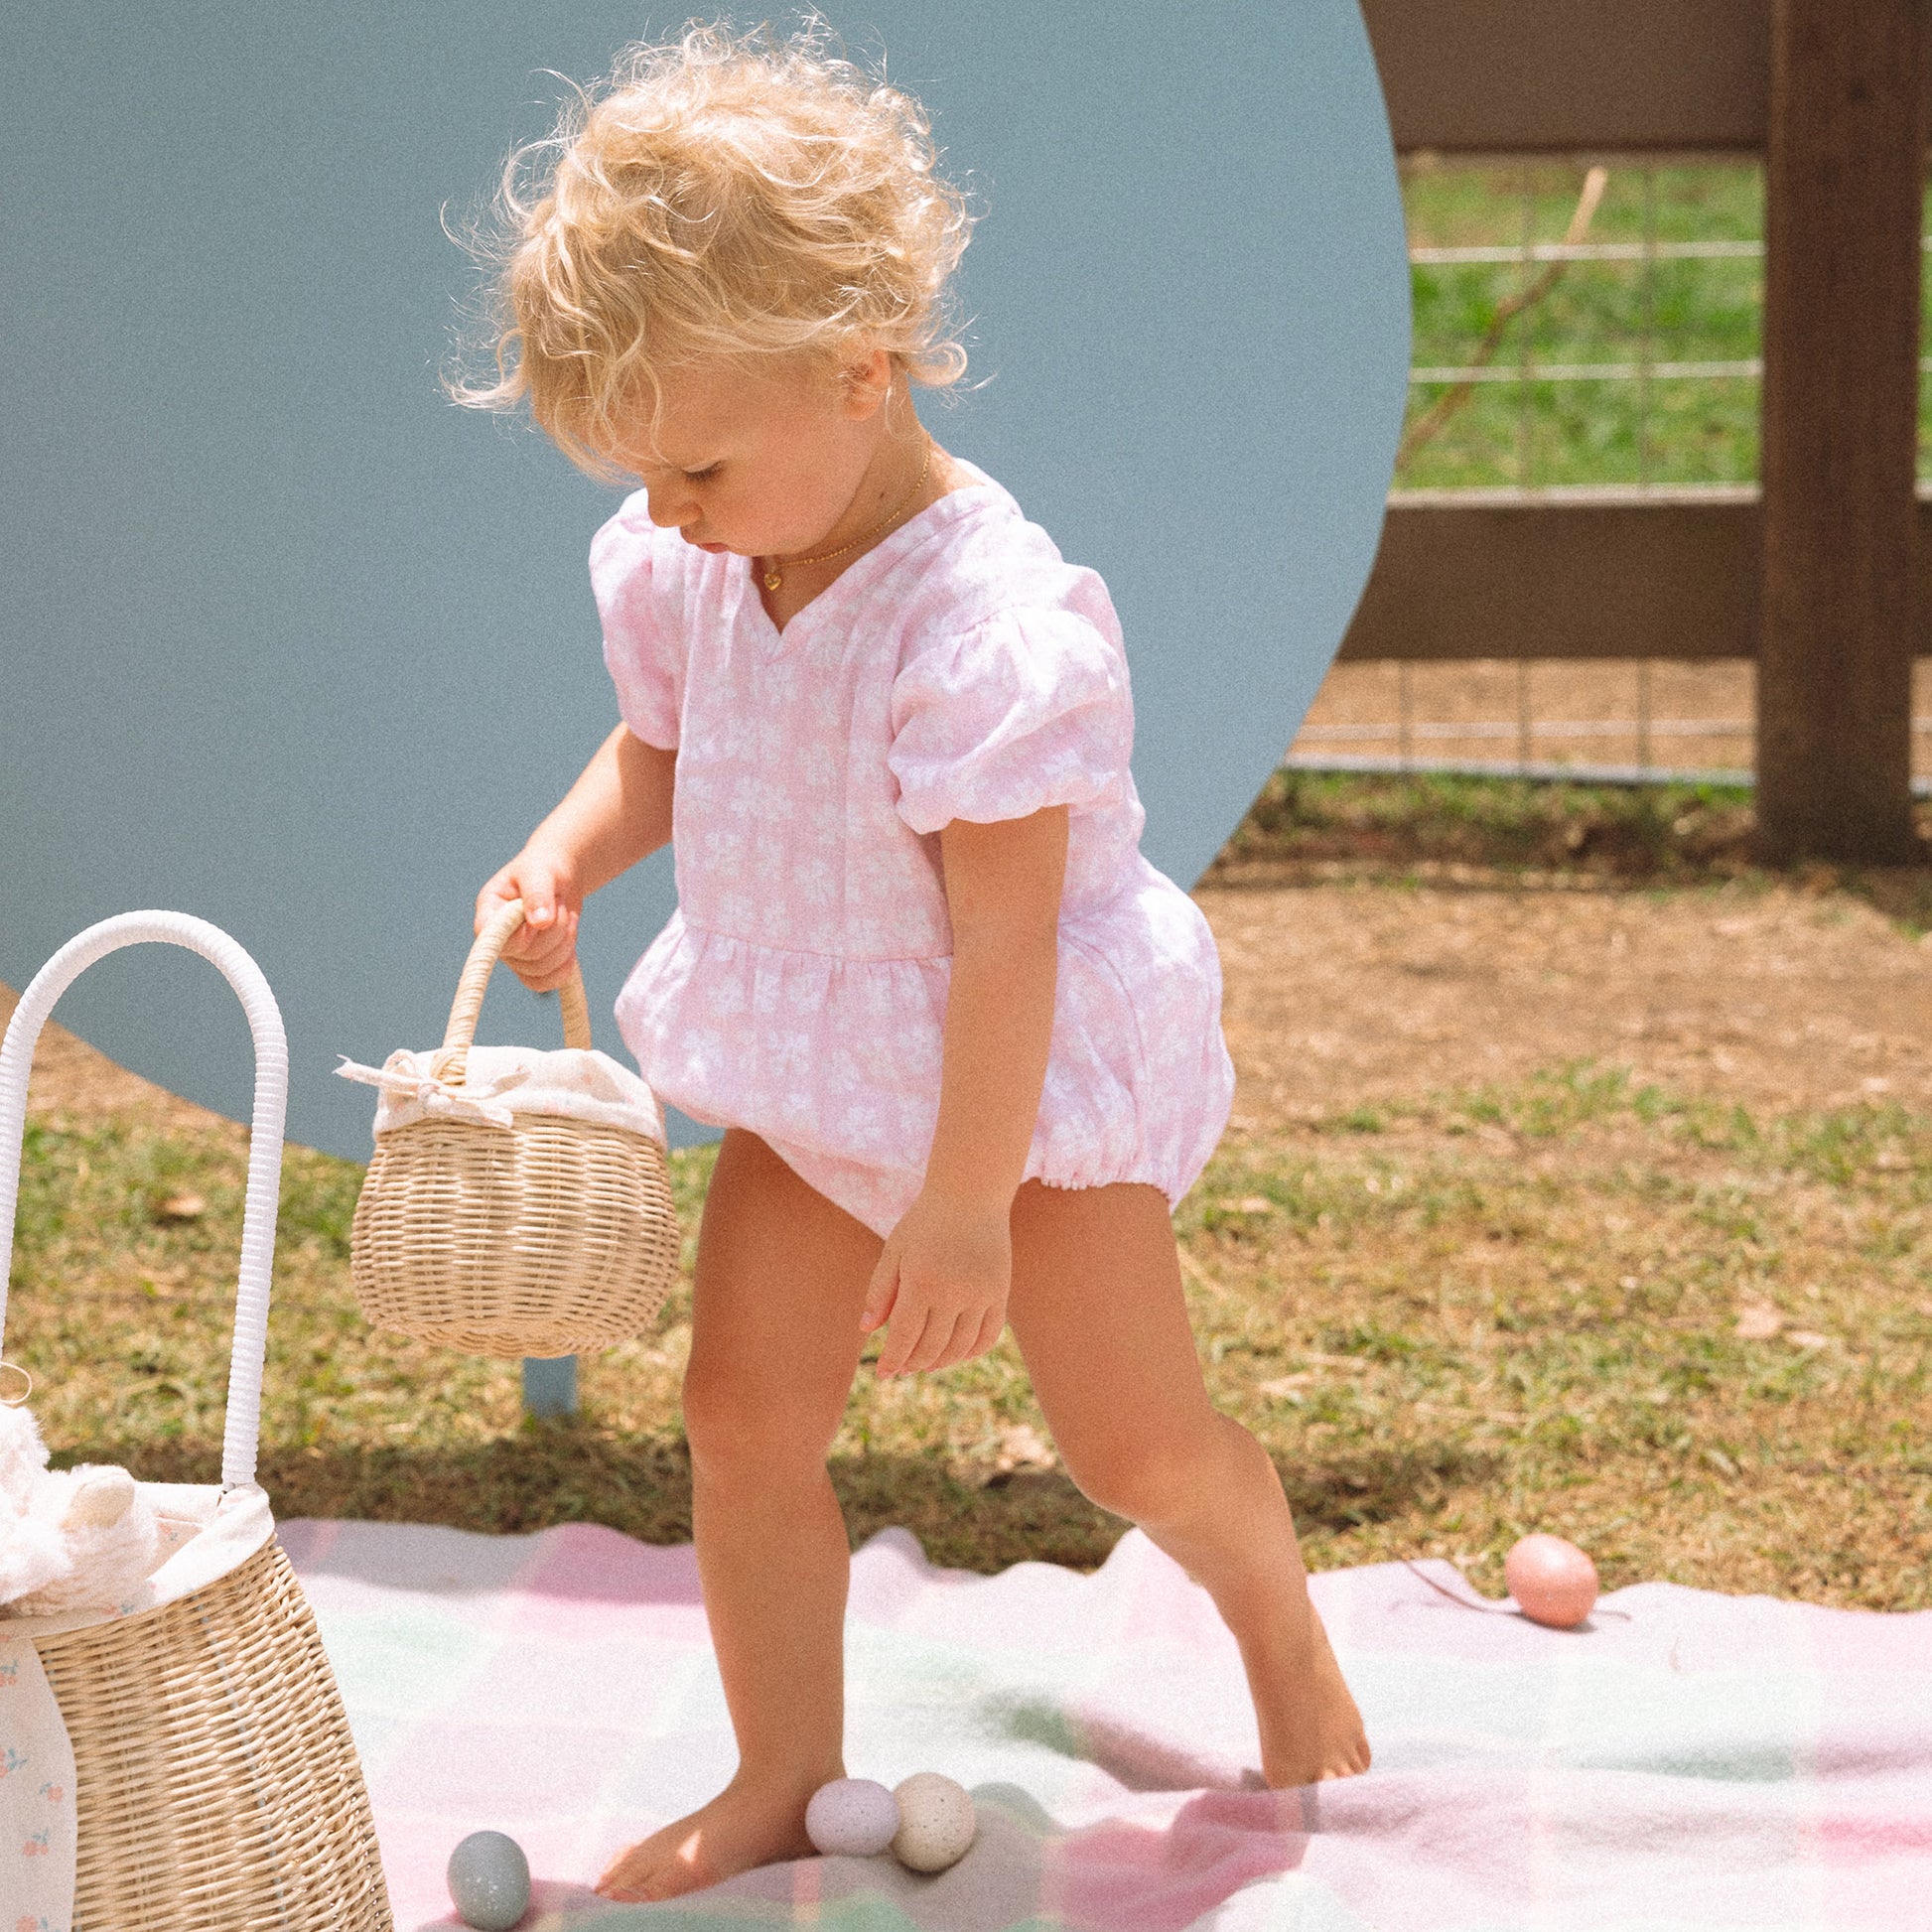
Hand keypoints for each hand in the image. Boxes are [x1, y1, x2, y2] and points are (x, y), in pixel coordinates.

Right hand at [475, 845, 581, 992]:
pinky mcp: (533, 966)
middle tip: (560, 904)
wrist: (560, 878)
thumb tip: (541, 923)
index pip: (488, 937)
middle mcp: (497, 938)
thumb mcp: (541, 872)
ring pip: (541, 969)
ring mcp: (515, 955)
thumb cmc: (544, 868)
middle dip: (555, 930)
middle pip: (526, 955)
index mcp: (489, 911)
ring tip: (565, 916)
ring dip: (565, 943)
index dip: (516, 934)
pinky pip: (546, 982)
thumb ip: (538, 894)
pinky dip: (564, 967)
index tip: (538, 919)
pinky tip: (570, 948)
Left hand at [861, 1187, 1011, 1375]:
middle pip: (932, 1346)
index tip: (883, 1375)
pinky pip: (988, 1335)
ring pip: (960, 1347)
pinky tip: (958, 1354)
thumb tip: (867, 1329)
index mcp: (921, 1281)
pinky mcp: (1000, 1292)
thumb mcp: (895, 1250)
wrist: (971, 1194)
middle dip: (913, 1363)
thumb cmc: (925, 1221)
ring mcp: (981, 1294)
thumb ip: (880, 1290)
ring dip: (941, 1361)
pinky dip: (973, 1351)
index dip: (893, 1360)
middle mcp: (954, 1292)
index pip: (904, 1336)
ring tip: (927, 1364)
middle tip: (903, 1368)